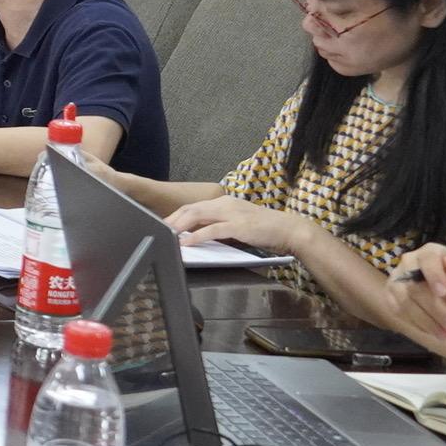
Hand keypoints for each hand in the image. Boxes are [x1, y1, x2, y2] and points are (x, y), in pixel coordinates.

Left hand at [164, 194, 307, 255]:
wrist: (288, 228)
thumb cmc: (262, 228)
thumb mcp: (236, 223)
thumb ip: (218, 225)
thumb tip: (197, 233)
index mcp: (223, 202)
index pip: (193, 206)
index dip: (176, 215)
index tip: (163, 224)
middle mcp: (224, 204)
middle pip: (190, 208)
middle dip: (172, 219)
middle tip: (157, 229)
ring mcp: (231, 213)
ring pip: (197, 215)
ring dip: (179, 225)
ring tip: (165, 234)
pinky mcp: (237, 226)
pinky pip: (211, 230)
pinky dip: (196, 236)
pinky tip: (185, 242)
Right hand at [393, 243, 445, 339]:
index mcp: (431, 253)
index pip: (427, 259)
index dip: (434, 275)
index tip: (444, 293)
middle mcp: (409, 262)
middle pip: (414, 286)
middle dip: (435, 309)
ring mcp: (396, 279)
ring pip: (404, 302)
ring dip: (426, 321)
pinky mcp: (390, 296)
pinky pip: (399, 312)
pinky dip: (418, 324)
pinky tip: (434, 331)